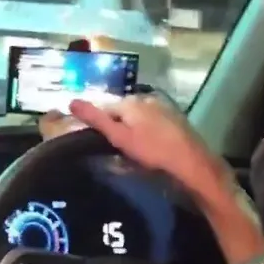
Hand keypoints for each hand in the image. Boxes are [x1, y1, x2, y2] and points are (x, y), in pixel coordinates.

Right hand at [38, 94, 228, 203]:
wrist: (192, 165)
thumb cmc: (152, 152)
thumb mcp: (120, 138)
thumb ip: (96, 119)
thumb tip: (71, 101)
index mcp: (131, 101)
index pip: (105, 107)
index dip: (98, 124)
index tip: (95, 141)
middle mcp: (147, 98)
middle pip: (123, 110)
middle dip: (116, 125)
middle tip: (113, 148)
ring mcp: (163, 108)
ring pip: (138, 117)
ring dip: (132, 128)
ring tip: (131, 150)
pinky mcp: (175, 120)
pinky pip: (153, 123)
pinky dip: (147, 132)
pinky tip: (150, 148)